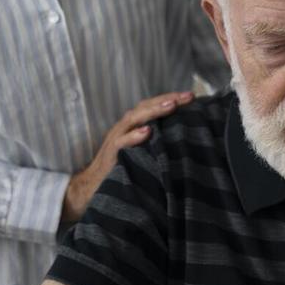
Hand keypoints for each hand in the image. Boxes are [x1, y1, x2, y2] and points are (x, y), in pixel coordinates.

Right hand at [61, 91, 194, 221]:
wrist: (91, 188)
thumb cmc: (122, 170)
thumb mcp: (142, 153)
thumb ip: (156, 144)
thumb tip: (184, 140)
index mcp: (133, 127)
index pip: (152, 107)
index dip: (171, 99)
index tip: (192, 96)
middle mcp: (124, 128)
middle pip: (145, 107)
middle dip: (167, 100)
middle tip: (188, 96)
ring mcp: (116, 139)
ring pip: (134, 119)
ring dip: (153, 111)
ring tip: (171, 105)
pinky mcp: (110, 155)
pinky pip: (121, 143)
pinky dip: (133, 136)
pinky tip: (147, 132)